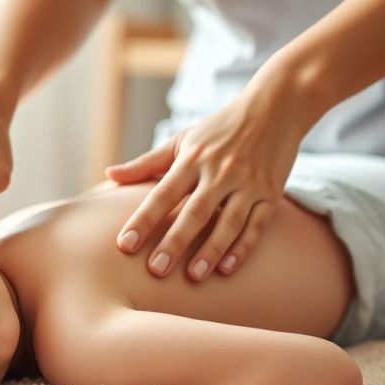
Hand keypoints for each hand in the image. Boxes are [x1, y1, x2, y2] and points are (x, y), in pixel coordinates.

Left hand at [106, 80, 306, 282]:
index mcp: (192, 158)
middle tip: (156, 270)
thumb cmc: (219, 128)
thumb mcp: (182, 139)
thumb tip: (109, 175)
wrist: (275, 107)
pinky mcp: (271, 193)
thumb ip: (146, 163)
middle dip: (175, 242)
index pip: (162, 193)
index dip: (143, 220)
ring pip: (228, 222)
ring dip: (211, 251)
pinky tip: (227, 270)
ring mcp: (247, 184)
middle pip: (195, 212)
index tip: (125, 245)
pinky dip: (243, 248)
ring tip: (193, 277)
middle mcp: (220, 172)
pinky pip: (256, 225)